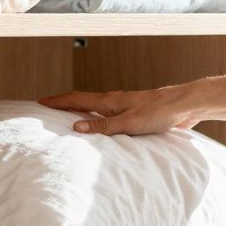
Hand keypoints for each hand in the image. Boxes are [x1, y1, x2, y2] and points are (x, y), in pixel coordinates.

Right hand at [39, 86, 200, 135]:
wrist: (185, 105)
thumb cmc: (159, 112)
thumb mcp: (128, 123)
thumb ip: (103, 126)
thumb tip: (75, 126)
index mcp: (109, 101)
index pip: (76, 99)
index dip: (57, 101)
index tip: (39, 102)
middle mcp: (114, 101)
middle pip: (83, 101)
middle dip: (64, 105)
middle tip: (48, 109)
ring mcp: (124, 106)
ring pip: (96, 107)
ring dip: (80, 111)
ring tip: (68, 119)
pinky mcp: (135, 113)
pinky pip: (109, 115)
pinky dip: (97, 119)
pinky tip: (101, 127)